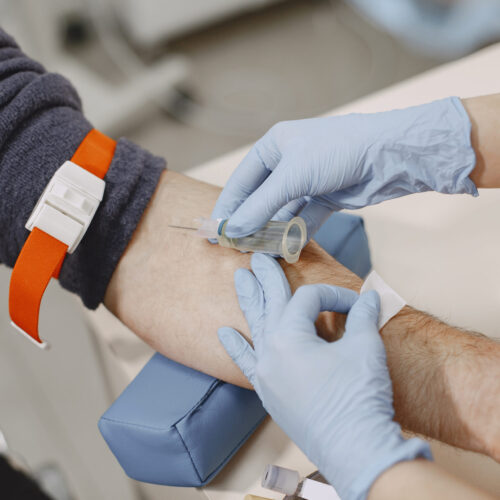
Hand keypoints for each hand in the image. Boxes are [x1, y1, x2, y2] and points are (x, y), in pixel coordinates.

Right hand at [212, 97, 475, 238]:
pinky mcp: (327, 198)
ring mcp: (308, 181)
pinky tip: (285, 249)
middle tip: (235, 247)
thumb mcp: (292, 177)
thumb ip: (261, 207)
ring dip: (271, 232)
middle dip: (249, 223)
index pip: (241, 182)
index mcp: (274, 147)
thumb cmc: (337, 151)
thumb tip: (232, 231)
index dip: (227, 207)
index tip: (214, 232)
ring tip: (257, 252)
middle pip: (260, 199)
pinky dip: (295, 234)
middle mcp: (289, 163)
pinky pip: (304, 219)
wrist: (389, 154)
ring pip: (282, 212)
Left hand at [218, 254, 430, 499]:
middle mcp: (270, 352)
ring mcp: (265, 373)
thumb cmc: (359, 397)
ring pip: (254, 328)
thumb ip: (363, 317)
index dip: (334, 296)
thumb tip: (370, 297)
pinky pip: (246, 364)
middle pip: (271, 304)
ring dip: (249, 302)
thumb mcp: (365, 349)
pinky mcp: (268, 392)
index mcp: (290, 337)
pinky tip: (223, 333)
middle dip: (268, 278)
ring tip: (239, 279)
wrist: (355, 450)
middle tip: (258, 257)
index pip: (308, 300)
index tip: (357, 305)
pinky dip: (236, 347)